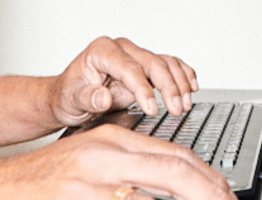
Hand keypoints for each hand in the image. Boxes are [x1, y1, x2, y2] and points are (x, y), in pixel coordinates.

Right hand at [2, 125, 233, 199]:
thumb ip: (129, 165)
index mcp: (112, 141)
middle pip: (175, 169)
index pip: (173, 154)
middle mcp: (105, 157)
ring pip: (157, 192)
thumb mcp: (91, 160)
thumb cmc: (45, 180)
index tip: (223, 191)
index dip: (206, 176)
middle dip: (208, 190)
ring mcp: (93, 183)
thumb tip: (168, 179)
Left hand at [53, 36, 198, 124]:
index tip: (152, 109)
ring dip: (179, 84)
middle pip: (153, 63)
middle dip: (168, 88)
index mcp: (102, 51)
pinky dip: (184, 74)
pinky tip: (192, 87)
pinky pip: (170, 64)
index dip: (143, 89)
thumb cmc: (69, 95)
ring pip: (165, 63)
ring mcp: (134, 56)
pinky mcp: (144, 66)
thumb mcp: (71, 100)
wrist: (69, 97)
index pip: (129, 68)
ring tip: (184, 105)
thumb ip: (87, 98)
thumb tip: (103, 97)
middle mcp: (121, 49)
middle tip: (176, 110)